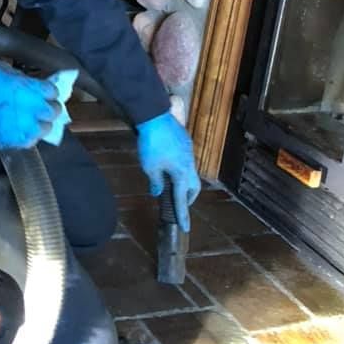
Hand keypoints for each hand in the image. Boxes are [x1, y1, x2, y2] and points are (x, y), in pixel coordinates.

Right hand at [0, 61, 71, 149]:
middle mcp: (24, 108)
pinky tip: (22, 132)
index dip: (51, 92)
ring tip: (34, 122)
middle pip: (53, 112)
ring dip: (41, 125)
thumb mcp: (1, 68)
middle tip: (44, 108)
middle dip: (51, 109)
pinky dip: (27, 138)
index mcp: (24, 87)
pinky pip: (25, 143)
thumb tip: (33, 85)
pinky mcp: (3, 139)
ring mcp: (15, 126)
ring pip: (43, 131)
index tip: (47, 93)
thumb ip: (21, 79)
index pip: (53, 92)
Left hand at [136, 112, 200, 231]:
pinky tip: (169, 166)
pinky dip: (180, 169)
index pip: (182, 199)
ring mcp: (188, 151)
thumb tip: (159, 191)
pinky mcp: (185, 142)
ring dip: (184, 182)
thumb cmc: (152, 144)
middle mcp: (189, 163)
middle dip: (188, 197)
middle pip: (194, 186)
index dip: (183, 214)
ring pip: (191, 172)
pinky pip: (186, 161)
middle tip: (179, 204)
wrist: (154, 116)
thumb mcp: (150, 167)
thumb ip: (156, 182)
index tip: (185, 227)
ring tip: (172, 185)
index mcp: (182, 172)